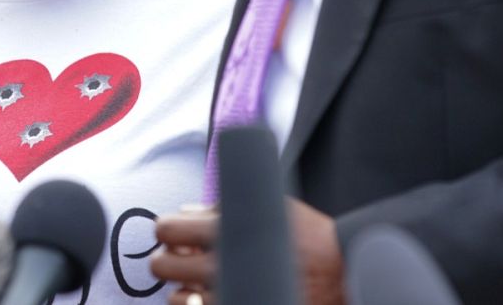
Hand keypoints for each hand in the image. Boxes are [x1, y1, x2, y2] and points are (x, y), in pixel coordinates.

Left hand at [151, 197, 344, 304]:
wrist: (341, 274)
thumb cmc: (308, 238)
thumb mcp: (272, 207)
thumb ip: (227, 206)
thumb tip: (188, 211)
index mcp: (228, 229)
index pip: (166, 228)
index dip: (167, 229)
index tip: (176, 232)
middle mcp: (223, 264)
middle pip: (161, 264)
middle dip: (169, 258)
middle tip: (183, 256)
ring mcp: (229, 293)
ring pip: (173, 295)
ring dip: (181, 286)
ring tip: (199, 279)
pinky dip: (194, 304)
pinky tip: (209, 295)